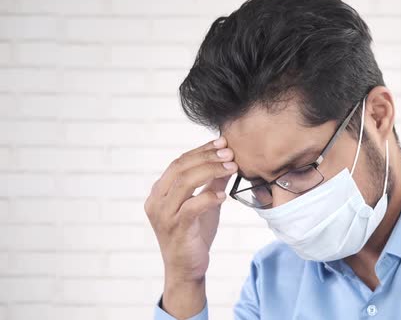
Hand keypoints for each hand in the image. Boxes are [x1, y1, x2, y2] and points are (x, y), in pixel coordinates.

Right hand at [144, 136, 236, 315]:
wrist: (187, 269)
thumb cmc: (193, 235)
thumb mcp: (204, 204)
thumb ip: (212, 183)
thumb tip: (228, 162)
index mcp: (159, 192)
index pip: (179, 162)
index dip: (201, 150)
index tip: (222, 143)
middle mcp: (156, 201)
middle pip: (180, 167)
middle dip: (207, 157)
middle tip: (229, 153)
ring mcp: (164, 215)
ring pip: (185, 182)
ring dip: (211, 171)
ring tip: (231, 167)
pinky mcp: (177, 228)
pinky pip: (193, 206)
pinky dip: (209, 197)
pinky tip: (224, 195)